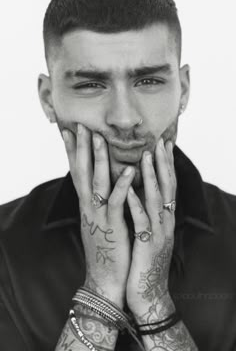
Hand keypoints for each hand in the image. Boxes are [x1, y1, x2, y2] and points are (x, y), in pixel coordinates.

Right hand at [62, 123, 135, 307]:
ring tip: (99, 138)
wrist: (105, 281)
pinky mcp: (113, 227)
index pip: (77, 172)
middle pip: (82, 172)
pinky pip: (117, 203)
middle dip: (81, 148)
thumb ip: (99, 201)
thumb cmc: (106, 249)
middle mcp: (89, 207)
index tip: (68, 131)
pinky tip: (127, 170)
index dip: (72, 151)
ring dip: (98, 160)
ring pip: (97, 182)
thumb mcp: (99, 221)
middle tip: (79, 125)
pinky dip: (121, 186)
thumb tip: (101, 183)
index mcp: (87, 204)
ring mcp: (99, 216)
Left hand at [126, 138, 175, 321]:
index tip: (162, 143)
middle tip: (159, 141)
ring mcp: (157, 234)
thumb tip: (140, 191)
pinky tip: (129, 190)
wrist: (148, 297)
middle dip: (163, 163)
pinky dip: (135, 204)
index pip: (168, 186)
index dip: (166, 164)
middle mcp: (164, 223)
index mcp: (163, 219)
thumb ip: (147, 213)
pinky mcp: (146, 246)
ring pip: (156, 200)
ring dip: (151, 177)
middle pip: (167, 188)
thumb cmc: (144, 263)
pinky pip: (140, 222)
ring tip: (144, 156)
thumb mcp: (149, 233)